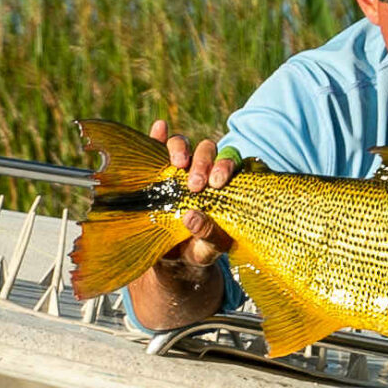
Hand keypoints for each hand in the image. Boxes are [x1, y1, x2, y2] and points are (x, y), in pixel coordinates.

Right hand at [127, 118, 234, 330]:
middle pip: (208, 150)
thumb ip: (209, 236)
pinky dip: (158, 136)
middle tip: (196, 185)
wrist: (173, 258)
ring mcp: (179, 168)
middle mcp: (203, 170)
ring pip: (184, 144)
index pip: (231, 163)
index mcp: (224, 185)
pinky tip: (159, 129)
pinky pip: (157, 147)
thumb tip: (193, 217)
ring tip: (177, 164)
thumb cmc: (198, 249)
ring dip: (181, 148)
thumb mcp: (207, 250)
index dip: (226, 165)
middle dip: (204, 162)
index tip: (217, 182)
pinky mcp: (156, 169)